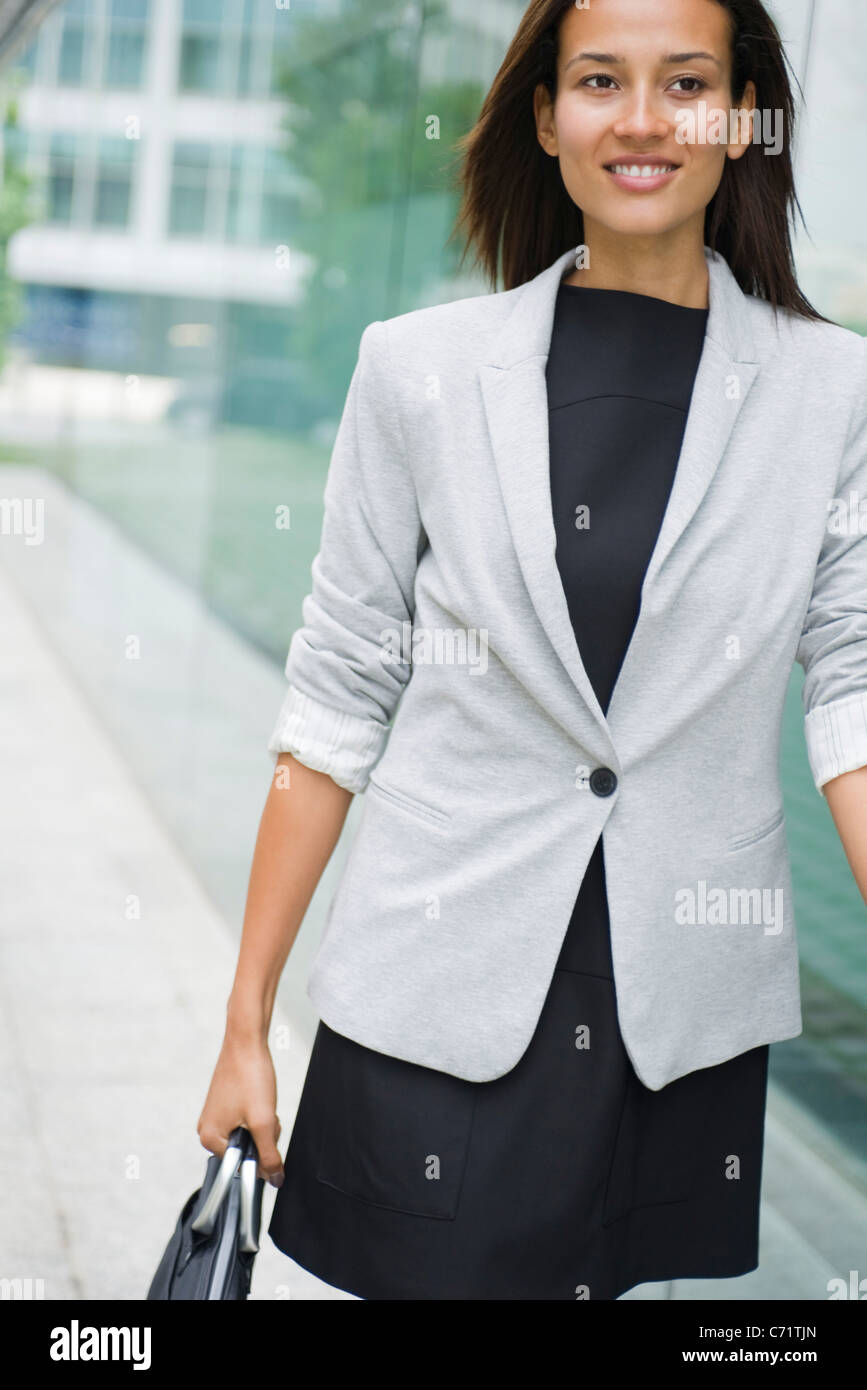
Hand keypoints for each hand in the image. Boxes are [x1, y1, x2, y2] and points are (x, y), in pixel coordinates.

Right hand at [197, 1033, 284, 1186]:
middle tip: (265, 1113)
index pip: (242, 1166)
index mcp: (210, 1139)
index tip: (266, 1131)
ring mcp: (215, 1116)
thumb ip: (269, 1155)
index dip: (261, 1153)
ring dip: (262, 1124)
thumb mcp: (264, 1122)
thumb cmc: (250, 1077)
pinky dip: (258, 1114)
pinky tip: (259, 1098)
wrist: (247, 1041)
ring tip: (262, 1102)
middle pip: (246, 1151)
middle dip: (263, 1136)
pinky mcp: (224, 1105)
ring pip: (249, 1135)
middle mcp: (207, 1130)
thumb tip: (275, 1180)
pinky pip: (246, 1121)